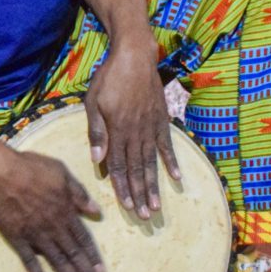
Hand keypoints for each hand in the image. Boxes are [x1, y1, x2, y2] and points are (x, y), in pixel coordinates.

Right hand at [0, 149, 104, 271]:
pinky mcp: (17, 239)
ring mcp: (36, 235)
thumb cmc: (32, 167)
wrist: (2, 172)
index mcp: (66, 211)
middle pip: (74, 254)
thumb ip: (79, 194)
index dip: (94, 257)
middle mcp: (54, 227)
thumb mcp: (62, 173)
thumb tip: (97, 211)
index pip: (84, 239)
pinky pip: (30, 262)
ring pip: (58, 262)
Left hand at [85, 43, 180, 219]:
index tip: (126, 206)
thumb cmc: (109, 77)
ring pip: (152, 161)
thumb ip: (97, 131)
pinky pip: (167, 145)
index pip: (118, 164)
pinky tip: (176, 178)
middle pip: (136, 168)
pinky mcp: (162, 119)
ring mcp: (151, 126)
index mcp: (118, 129)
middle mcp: (136, 132)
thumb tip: (97, 159)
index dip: (121, 186)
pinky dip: (171, 162)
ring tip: (156, 206)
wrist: (135, 55)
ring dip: (154, 185)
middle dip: (139, 194)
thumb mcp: (94, 101)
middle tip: (144, 216)